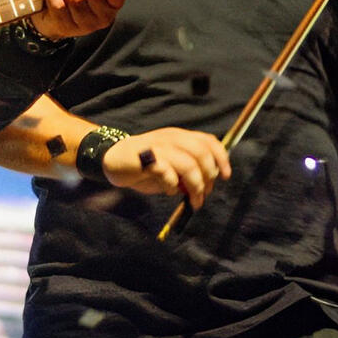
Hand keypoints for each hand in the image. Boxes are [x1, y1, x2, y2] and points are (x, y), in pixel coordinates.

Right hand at [101, 127, 230, 208]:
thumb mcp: (170, 166)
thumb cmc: (143, 164)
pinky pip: (167, 172)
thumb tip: (202, 188)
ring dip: (195, 185)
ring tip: (193, 200)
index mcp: (180, 137)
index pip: (208, 141)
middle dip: (208, 176)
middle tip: (204, 194)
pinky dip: (172, 185)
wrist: (111, 158)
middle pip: (201, 153)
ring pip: (188, 164)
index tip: (226, 176)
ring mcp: (158, 147)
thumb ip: (186, 173)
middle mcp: (172, 138)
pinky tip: (168, 191)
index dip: (221, 158)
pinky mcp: (145, 159)